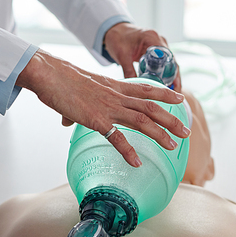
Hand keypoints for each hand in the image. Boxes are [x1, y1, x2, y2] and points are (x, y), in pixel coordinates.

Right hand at [16, 49, 189, 167]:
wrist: (48, 74)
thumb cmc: (59, 81)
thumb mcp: (76, 92)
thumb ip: (77, 109)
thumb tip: (67, 122)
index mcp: (114, 87)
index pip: (146, 89)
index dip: (165, 94)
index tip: (179, 99)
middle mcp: (116, 96)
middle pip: (151, 108)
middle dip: (171, 120)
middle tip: (186, 132)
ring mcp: (108, 108)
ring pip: (142, 121)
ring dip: (160, 135)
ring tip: (173, 146)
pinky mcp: (96, 120)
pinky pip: (117, 138)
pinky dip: (129, 152)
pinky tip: (137, 162)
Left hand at [103, 22, 181, 90]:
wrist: (115, 30)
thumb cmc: (118, 38)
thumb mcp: (122, 56)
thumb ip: (128, 71)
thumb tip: (135, 89)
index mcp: (152, 38)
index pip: (167, 57)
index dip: (172, 73)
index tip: (172, 87)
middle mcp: (159, 40)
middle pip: (172, 62)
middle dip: (174, 78)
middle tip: (174, 94)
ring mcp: (160, 45)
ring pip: (170, 63)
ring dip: (171, 77)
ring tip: (172, 93)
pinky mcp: (157, 50)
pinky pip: (164, 63)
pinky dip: (165, 74)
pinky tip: (165, 86)